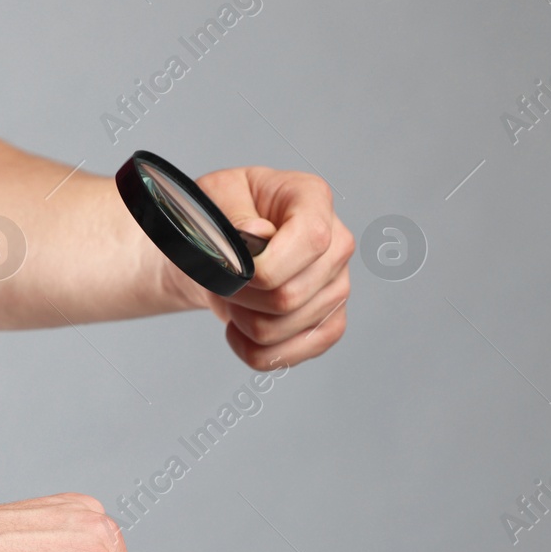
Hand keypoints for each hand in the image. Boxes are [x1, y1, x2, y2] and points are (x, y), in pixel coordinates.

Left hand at [178, 166, 353, 369]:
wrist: (218, 248)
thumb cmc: (218, 215)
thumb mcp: (214, 195)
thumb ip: (233, 210)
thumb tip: (257, 235)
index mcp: (312, 199)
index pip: (311, 240)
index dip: (265, 267)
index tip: (233, 267)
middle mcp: (337, 244)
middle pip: (289, 295)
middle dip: (240, 295)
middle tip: (224, 278)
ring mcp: (337, 287)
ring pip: (281, 329)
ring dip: (241, 320)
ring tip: (233, 295)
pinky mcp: (327, 324)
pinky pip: (288, 356)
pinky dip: (251, 350)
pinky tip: (239, 328)